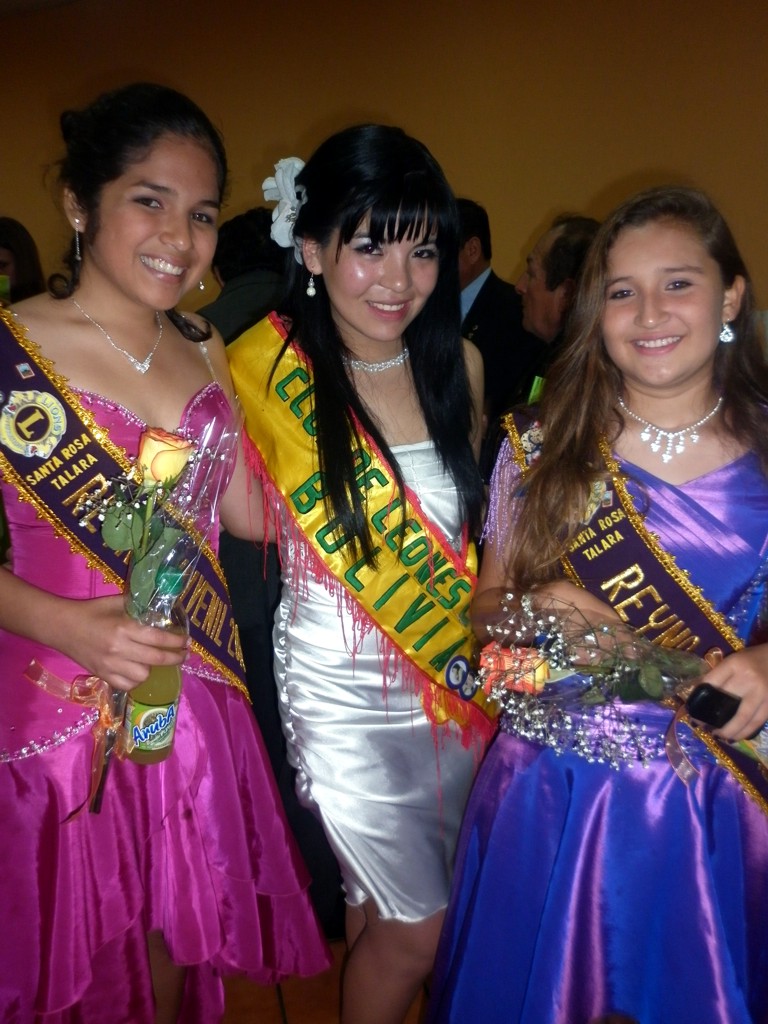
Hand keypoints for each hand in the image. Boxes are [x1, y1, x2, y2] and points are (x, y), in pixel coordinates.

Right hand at [56, 594, 187, 691]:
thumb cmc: (90, 612)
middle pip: (156, 659)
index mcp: (123, 628)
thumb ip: (138, 607)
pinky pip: (127, 685)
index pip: (158, 639)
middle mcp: (119, 649)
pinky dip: (135, 680)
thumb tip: (161, 609)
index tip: (187, 642)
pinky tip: (138, 671)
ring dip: (152, 669)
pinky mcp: (102, 675)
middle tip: (183, 654)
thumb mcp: (116, 603)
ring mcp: (110, 665)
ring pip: (143, 676)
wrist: (62, 627)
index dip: (176, 642)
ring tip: (154, 661)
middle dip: (175, 658)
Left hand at [699, 644, 767, 740]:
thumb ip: (719, 674)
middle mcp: (748, 679)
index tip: (692, 710)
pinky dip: (746, 731)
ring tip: (719, 736)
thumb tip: (699, 693)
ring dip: (730, 731)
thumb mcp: (732, 660)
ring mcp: (762, 693)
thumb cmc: (751, 659)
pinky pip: (757, 722)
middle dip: (714, 719)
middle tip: (704, 728)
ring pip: (744, 718)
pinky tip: (737, 736)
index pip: (711, 682)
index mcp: (734, 664)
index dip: (700, 698)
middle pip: (727, 702)